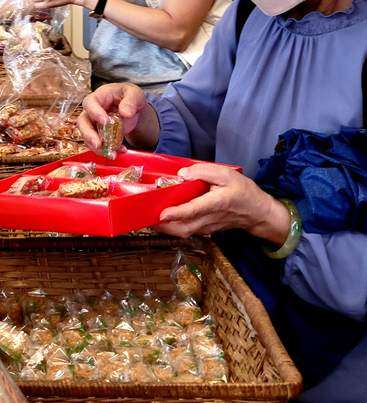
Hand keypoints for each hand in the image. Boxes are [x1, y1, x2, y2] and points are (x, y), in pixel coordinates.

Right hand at [77, 83, 148, 153]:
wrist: (132, 106)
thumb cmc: (130, 96)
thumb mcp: (135, 94)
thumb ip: (131, 101)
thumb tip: (125, 113)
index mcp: (100, 96)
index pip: (90, 102)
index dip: (94, 112)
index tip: (105, 121)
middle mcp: (93, 110)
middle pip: (82, 122)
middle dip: (88, 134)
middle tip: (98, 144)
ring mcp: (95, 123)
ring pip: (88, 136)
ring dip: (98, 148)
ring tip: (113, 154)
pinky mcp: (100, 134)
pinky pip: (99, 144)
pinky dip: (108, 150)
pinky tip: (121, 151)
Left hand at [154, 164, 287, 242]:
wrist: (258, 213)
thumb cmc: (243, 191)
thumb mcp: (227, 174)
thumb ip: (204, 171)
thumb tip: (182, 174)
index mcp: (216, 203)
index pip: (194, 210)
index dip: (177, 213)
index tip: (162, 214)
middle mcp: (210, 218)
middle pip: (184, 228)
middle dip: (163, 225)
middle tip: (145, 216)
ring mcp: (207, 227)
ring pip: (184, 231)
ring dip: (166, 228)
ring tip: (149, 216)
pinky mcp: (205, 229)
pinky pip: (187, 230)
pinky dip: (174, 226)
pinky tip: (163, 217)